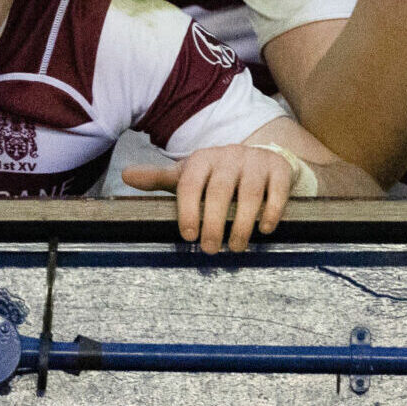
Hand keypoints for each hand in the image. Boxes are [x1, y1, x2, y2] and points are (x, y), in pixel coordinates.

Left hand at [121, 143, 294, 252]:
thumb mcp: (190, 175)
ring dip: (243, 224)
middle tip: (211, 250)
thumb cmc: (219, 175)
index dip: (188, 210)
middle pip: (220, 190)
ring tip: (237, 247)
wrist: (263, 160)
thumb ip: (160, 179)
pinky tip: (263, 230)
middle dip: (214, 222)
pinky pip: (277, 191)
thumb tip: (126, 175)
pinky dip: (271, 212)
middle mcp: (229, 155)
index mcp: (203, 159)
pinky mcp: (280, 169)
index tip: (189, 236)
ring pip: (250, 193)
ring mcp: (256, 161)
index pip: (191, 183)